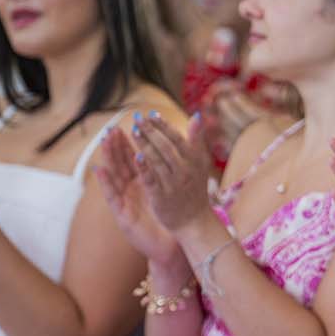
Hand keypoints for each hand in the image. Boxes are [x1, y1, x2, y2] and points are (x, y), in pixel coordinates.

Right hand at [98, 127, 179, 266]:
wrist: (171, 245)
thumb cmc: (171, 217)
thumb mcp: (170, 191)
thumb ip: (171, 171)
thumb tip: (176, 148)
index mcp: (143, 183)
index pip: (134, 158)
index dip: (129, 143)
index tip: (128, 125)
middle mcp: (131, 190)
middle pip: (121, 164)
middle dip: (116, 146)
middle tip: (111, 128)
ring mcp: (125, 201)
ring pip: (113, 176)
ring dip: (107, 158)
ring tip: (104, 142)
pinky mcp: (121, 214)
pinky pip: (111, 196)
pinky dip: (104, 182)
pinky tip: (99, 170)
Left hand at [130, 111, 214, 234]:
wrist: (194, 220)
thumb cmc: (195, 189)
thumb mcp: (200, 163)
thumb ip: (197, 140)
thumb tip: (197, 116)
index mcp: (194, 161)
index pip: (177, 139)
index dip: (164, 126)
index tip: (152, 115)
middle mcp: (185, 170)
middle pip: (166, 147)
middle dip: (152, 131)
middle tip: (138, 118)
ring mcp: (173, 183)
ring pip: (158, 160)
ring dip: (145, 144)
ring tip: (134, 131)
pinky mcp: (161, 196)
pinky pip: (152, 179)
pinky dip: (144, 167)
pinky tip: (135, 156)